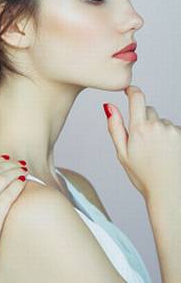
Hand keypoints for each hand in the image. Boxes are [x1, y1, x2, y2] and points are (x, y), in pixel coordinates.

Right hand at [104, 85, 180, 203]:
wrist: (171, 192)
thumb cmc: (144, 176)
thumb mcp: (122, 153)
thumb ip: (115, 127)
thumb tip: (109, 106)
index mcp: (139, 129)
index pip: (137, 98)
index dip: (132, 91)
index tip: (129, 90)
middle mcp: (158, 126)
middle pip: (148, 111)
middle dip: (143, 120)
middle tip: (141, 142)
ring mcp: (173, 131)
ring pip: (162, 122)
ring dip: (158, 131)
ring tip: (157, 152)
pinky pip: (174, 130)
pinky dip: (170, 138)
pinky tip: (168, 154)